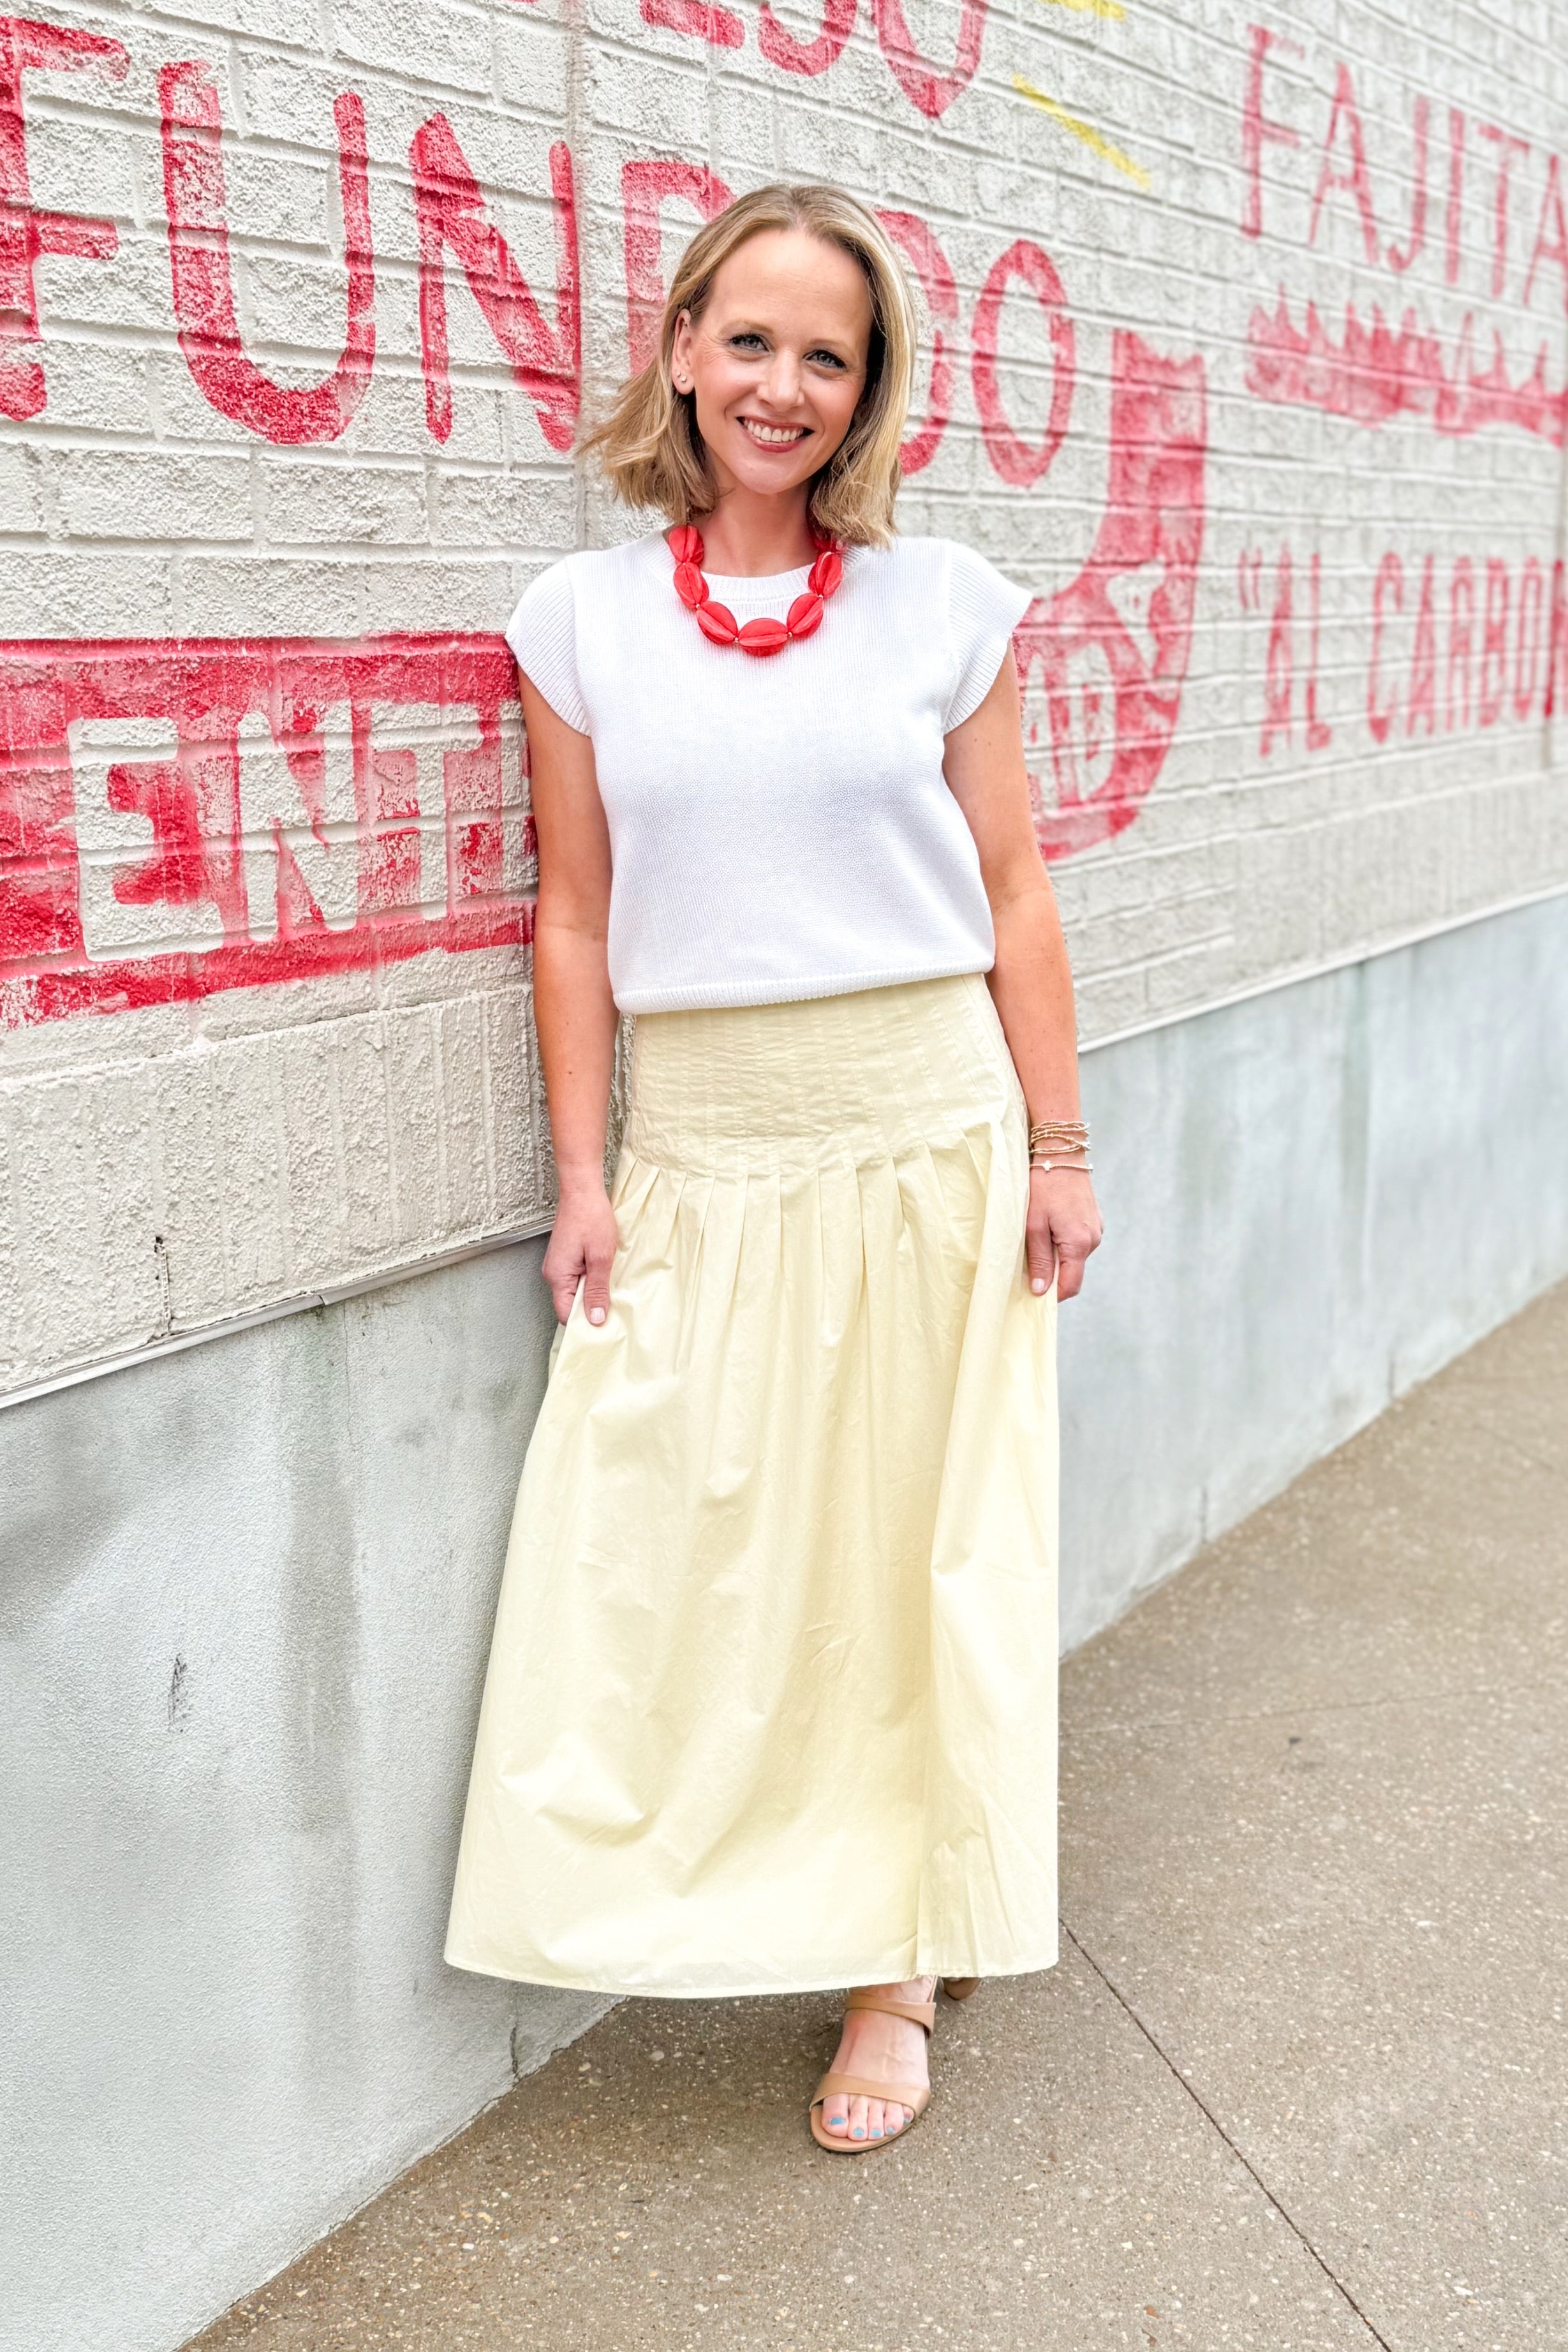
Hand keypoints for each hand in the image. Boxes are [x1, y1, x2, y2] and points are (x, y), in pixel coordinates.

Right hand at [542, 1180, 619, 1324]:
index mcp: (557, 1276)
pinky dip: (590, 1279)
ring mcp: (558, 1265)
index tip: (604, 1325)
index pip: (566, 1314)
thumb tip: (595, 1319)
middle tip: (613, 1304)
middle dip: (590, 1307)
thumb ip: (597, 1290)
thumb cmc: (591, 1218)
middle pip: (569, 1304)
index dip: (584, 1322)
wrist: (582, 1191)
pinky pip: (576, 1278)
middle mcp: (552, 1273)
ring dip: (592, 1291)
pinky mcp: (565, 1257)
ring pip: (574, 1291)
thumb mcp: (601, 1258)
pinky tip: (604, 1272)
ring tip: (610, 1284)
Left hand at [1026, 1166, 1102, 1301]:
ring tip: (1039, 1234)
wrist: (1061, 1154)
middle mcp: (1093, 1239)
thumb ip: (1039, 1260)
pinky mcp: (1095, 1221)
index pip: (1070, 1286)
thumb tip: (1040, 1291)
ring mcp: (1097, 1229)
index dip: (1052, 1295)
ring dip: (1057, 1255)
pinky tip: (1050, 1225)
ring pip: (1075, 1257)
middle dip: (1052, 1273)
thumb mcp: (1033, 1225)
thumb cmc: (1043, 1187)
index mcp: (1079, 1243)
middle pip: (1073, 1272)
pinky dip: (1064, 1242)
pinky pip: (1078, 1242)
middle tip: (1028, 1260)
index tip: (1033, 1294)